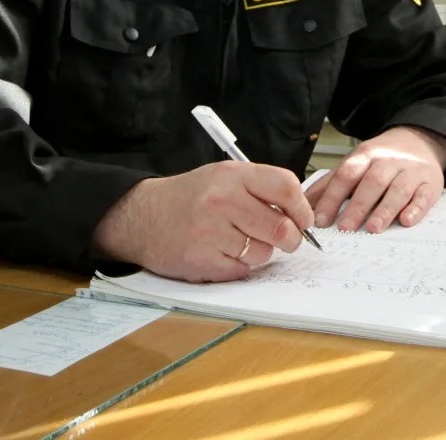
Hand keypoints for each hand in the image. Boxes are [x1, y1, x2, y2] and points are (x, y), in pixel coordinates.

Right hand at [92, 162, 313, 282]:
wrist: (141, 216)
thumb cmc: (190, 197)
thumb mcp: (223, 177)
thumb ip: (260, 189)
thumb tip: (300, 214)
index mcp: (233, 176)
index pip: (286, 187)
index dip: (302, 208)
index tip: (304, 220)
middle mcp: (223, 201)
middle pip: (281, 228)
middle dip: (291, 239)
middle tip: (287, 240)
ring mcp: (211, 232)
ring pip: (263, 253)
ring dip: (260, 252)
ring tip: (240, 242)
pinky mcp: (202, 260)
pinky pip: (241, 270)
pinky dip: (239, 266)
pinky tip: (222, 253)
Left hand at [307, 126, 445, 233]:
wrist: (420, 141)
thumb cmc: (382, 159)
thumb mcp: (355, 163)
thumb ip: (331, 183)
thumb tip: (303, 203)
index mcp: (366, 156)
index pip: (346, 175)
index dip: (332, 197)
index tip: (321, 219)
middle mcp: (388, 161)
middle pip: (372, 182)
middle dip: (358, 205)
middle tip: (345, 228)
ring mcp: (411, 171)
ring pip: (398, 189)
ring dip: (385, 209)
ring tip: (372, 228)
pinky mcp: (431, 182)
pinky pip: (424, 195)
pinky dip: (416, 209)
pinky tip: (407, 221)